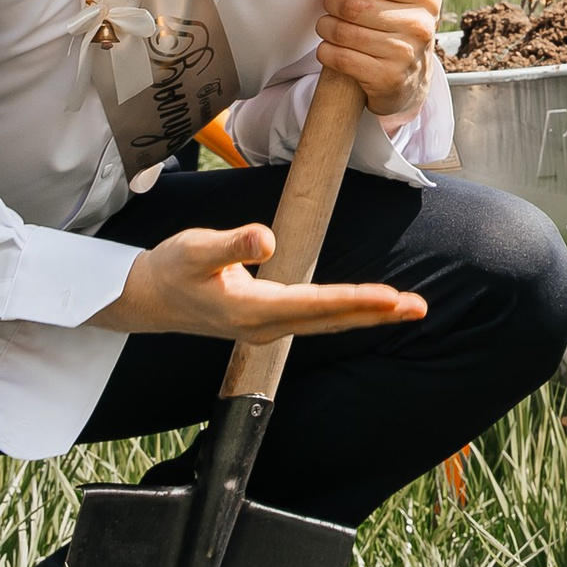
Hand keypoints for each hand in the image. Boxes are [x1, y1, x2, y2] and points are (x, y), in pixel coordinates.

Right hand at [88, 218, 425, 340]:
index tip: (390, 297)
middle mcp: (266, 327)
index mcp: (252, 311)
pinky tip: (366, 308)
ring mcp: (268, 328)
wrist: (147, 299)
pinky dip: (346, 313)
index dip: (354, 300)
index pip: (315, 305)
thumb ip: (230, 243)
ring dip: (367, 315)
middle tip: (420, 308)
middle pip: (331, 321)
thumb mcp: (195, 249)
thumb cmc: (170, 270)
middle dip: (376, 313)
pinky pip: (317, 319)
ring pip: (327, 323)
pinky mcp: (267, 321)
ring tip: (405, 307)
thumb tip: (265, 238)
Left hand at [315, 0, 442, 125]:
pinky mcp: (387, 78)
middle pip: (353, 4)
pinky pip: (340, 58)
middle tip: (332, 4)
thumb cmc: (394, 25)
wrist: (410, 80)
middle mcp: (421, 25)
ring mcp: (406, 54)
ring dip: (325, 27)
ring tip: (327, 26)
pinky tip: (330, 48)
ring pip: (343, 32)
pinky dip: (326, 51)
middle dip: (332, 1)